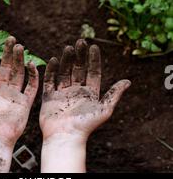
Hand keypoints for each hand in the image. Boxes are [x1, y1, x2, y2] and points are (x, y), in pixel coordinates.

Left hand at [0, 36, 38, 171]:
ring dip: (19, 60)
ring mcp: (13, 96)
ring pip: (18, 73)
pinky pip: (31, 87)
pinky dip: (32, 75)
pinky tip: (30, 63)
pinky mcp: (24, 103)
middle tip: (11, 39)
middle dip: (8, 53)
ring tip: (20, 46)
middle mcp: (0, 91)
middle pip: (5, 67)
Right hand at [40, 39, 129, 172]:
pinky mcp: (50, 97)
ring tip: (68, 48)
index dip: (93, 59)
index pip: (92, 72)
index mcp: (90, 93)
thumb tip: (128, 81)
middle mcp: (76, 91)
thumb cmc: (86, 125)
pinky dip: (51, 70)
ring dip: (66, 59)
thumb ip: (114, 94)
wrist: (66, 137)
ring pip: (64, 72)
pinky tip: (54, 60)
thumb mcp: (105, 109)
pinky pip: (50, 81)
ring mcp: (62, 93)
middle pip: (77, 69)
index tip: (93, 47)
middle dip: (79, 56)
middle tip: (79, 42)